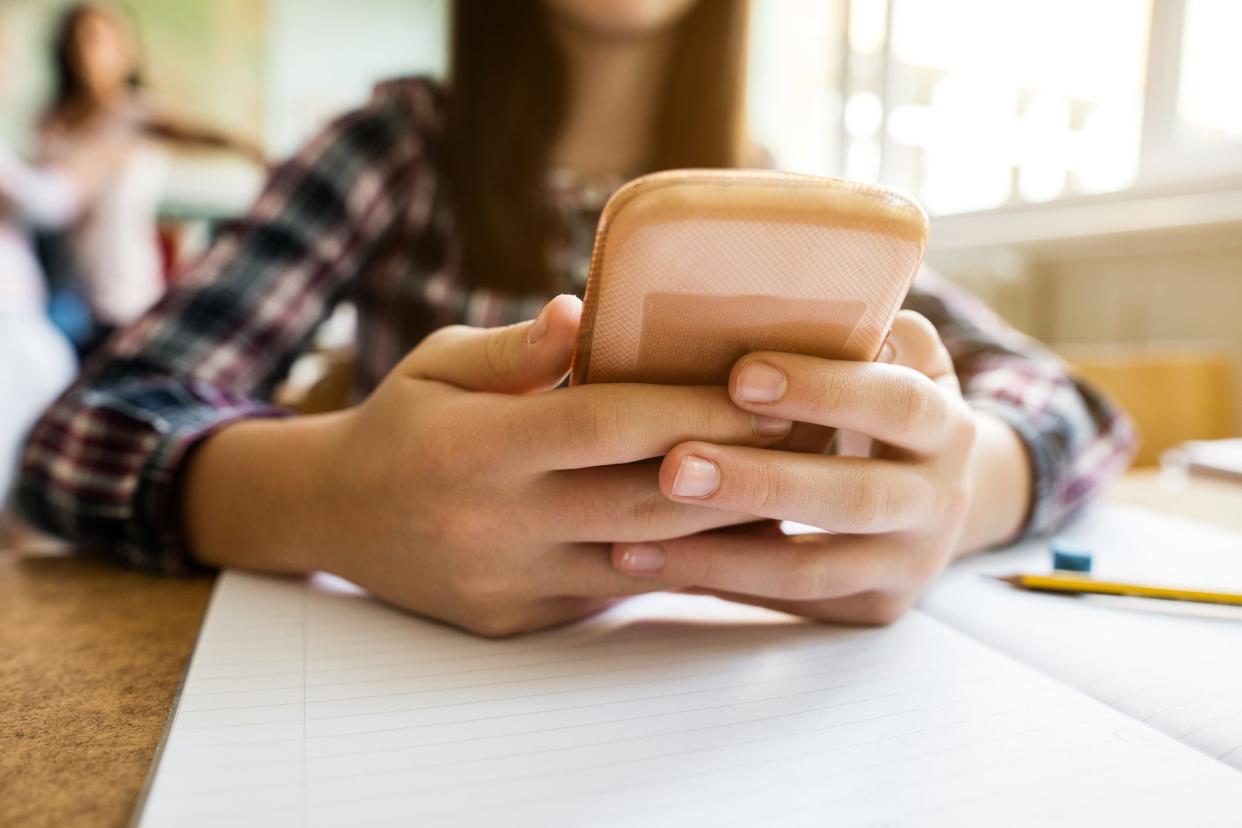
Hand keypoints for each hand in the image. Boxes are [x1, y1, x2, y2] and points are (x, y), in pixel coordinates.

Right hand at [207, 296, 789, 635]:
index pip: (601, 424)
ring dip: (726, 530)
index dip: (688, 407)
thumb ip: (516, 350)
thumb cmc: (401, 425)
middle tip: (811, 436)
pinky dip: (680, 566)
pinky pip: (618, 594)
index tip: (760, 388)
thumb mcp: (438, 364)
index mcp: (475, 448)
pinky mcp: (524, 620)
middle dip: (735, 470)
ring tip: (796, 491)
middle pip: (642, 501)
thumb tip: (584, 311)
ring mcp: (512, 582)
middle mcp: (495, 523)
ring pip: (644, 562)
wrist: (334, 518)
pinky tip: (733, 538)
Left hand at [609, 311, 1025, 624]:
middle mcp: (939, 499)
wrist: (938, 492)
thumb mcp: (892, 359)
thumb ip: (852, 330)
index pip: (896, 403)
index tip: (740, 376)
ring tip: (633, 535)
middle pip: (854, 498)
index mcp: (944, 422)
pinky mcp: (873, 608)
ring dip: (722, 555)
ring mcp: (909, 563)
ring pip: (813, 570)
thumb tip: (763, 293)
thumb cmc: (882, 401)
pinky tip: (649, 566)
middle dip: (761, 483)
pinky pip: (789, 604)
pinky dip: (718, 584)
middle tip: (675, 467)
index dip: (823, 390)